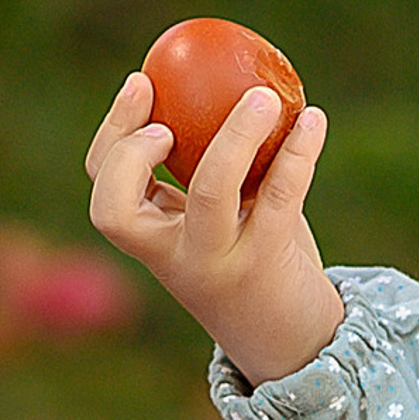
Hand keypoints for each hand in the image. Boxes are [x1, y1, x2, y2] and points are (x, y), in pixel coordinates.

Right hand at [86, 68, 345, 389]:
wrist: (293, 340)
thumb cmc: (253, 261)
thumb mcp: (220, 223)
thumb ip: (208, 173)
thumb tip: (222, 79)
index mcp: (153, 242)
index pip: (105, 195)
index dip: (112, 139)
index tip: (142, 84)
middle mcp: (171, 258)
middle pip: (118, 210)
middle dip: (131, 154)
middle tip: (168, 116)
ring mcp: (217, 263)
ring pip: (209, 194)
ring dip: (235, 137)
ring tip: (264, 97)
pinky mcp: (268, 262)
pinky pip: (278, 194)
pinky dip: (297, 152)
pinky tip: (313, 119)